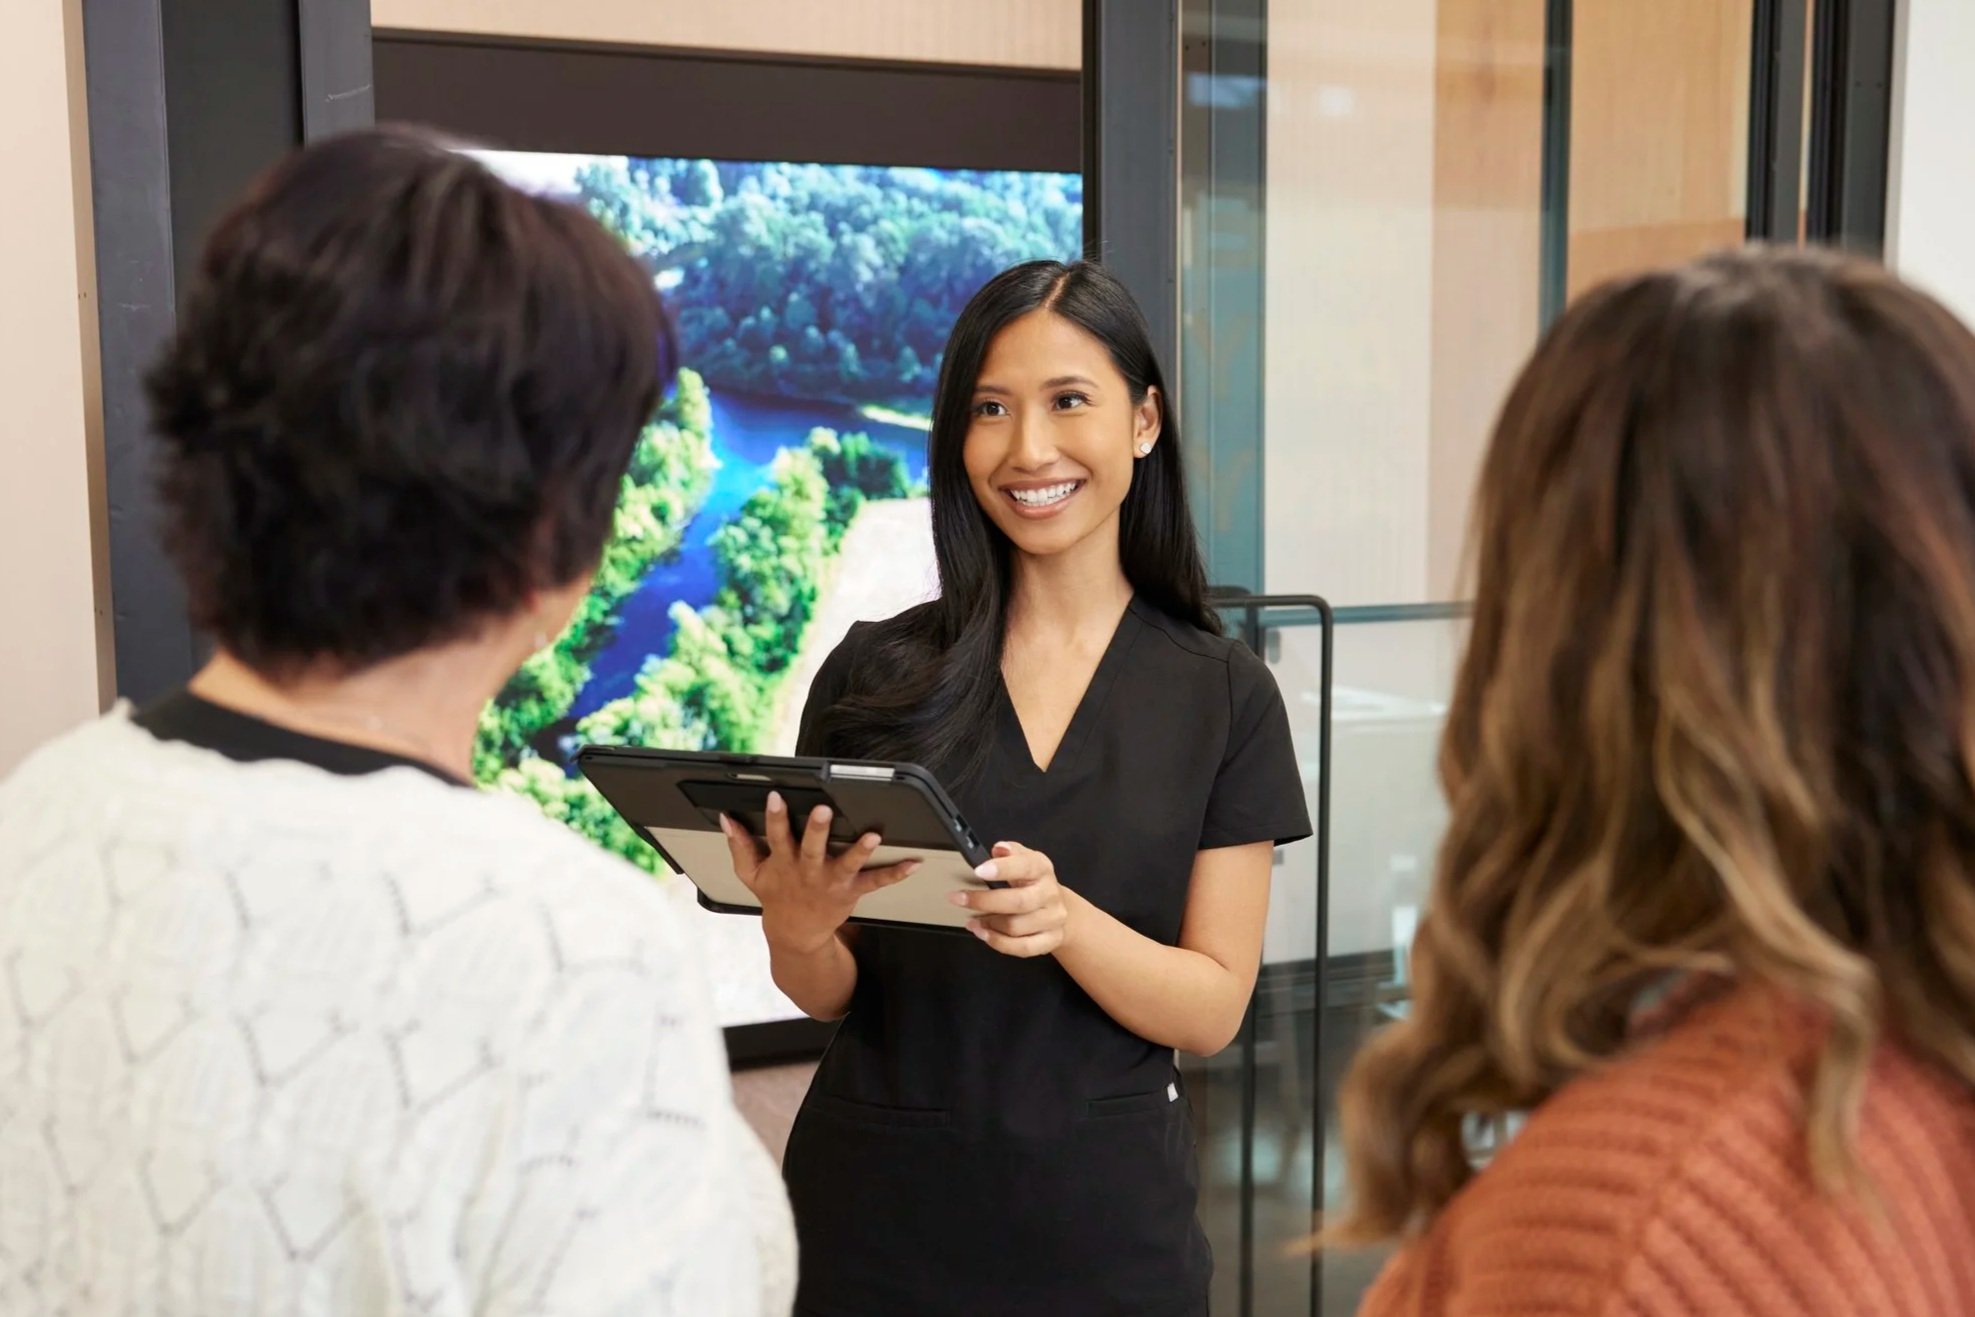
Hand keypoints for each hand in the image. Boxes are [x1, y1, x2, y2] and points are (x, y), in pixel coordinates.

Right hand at [721, 792, 919, 953]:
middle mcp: (808, 871)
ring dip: (860, 850)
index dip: (775, 816)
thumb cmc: (775, 896)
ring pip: (846, 864)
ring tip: (873, 835)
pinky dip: (895, 873)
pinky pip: (876, 882)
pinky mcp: (851, 892)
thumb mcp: (751, 874)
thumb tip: (726, 818)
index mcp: (784, 862)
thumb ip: (739, 845)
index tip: (776, 796)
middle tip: (823, 810)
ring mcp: (830, 882)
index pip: (776, 836)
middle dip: (817, 829)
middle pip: (811, 848)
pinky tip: (914, 863)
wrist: (794, 934)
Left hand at [950, 841, 1071, 957]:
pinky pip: (1023, 947)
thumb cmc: (1033, 883)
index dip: (1002, 869)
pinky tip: (983, 933)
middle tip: (958, 898)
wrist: (1059, 908)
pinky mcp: (1050, 940)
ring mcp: (1052, 919)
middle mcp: (1050, 894)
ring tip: (970, 919)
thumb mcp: (1024, 860)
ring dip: (988, 924)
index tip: (979, 870)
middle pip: (1018, 902)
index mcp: (1042, 869)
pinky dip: (998, 942)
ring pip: (1016, 927)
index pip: (1025, 866)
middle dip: (984, 901)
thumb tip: (999, 849)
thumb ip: (1011, 853)